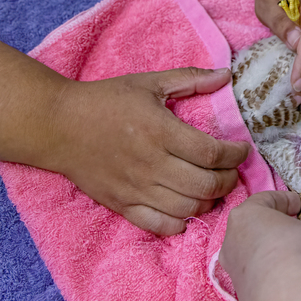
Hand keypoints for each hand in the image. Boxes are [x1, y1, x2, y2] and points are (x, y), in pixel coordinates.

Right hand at [49, 67, 250, 235]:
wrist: (59, 126)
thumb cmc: (106, 100)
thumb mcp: (148, 82)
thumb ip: (189, 79)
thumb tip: (226, 74)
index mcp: (160, 131)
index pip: (212, 154)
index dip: (235, 155)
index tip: (242, 149)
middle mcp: (151, 164)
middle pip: (206, 185)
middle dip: (229, 180)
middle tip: (232, 170)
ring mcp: (136, 189)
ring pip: (188, 209)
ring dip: (210, 201)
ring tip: (213, 187)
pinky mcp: (122, 206)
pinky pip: (161, 226)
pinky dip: (181, 222)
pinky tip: (187, 208)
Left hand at [220, 191, 300, 295]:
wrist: (288, 295)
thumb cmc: (299, 250)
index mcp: (245, 214)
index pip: (264, 200)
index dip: (284, 200)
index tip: (297, 204)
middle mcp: (232, 238)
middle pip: (252, 226)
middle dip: (272, 227)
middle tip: (291, 228)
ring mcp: (232, 266)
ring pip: (251, 252)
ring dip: (269, 252)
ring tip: (292, 256)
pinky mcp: (239, 290)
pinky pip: (255, 273)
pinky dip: (268, 272)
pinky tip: (286, 276)